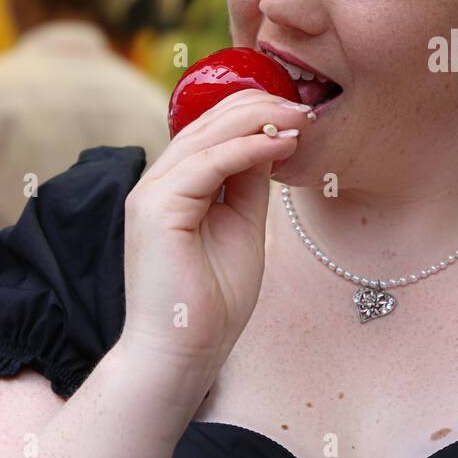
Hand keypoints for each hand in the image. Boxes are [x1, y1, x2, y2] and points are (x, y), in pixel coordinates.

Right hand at [117, 89, 310, 374]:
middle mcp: (157, 183)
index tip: (300, 110)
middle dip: (261, 108)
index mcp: (174, 186)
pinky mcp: (156, 210)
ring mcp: (151, 194)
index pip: (211, 130)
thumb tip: (273, 139)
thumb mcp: (242, 225)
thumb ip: (250, 183)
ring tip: (301, 117)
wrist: (184, 353)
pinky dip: (247, 149)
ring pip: (206, 135)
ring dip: (259, 121)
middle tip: (306, 104)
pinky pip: (207, 164)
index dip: (255, 112)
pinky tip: (281, 144)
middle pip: (207, 124)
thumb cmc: (213, 300)